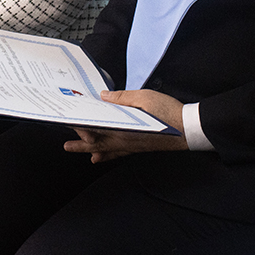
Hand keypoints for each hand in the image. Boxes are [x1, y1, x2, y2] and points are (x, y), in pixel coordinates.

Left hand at [63, 89, 187, 162]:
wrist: (188, 128)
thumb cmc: (168, 113)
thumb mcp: (144, 97)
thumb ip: (122, 98)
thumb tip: (104, 97)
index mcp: (124, 129)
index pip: (97, 129)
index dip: (83, 127)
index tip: (71, 123)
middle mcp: (125, 141)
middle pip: (98, 143)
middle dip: (81, 143)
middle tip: (66, 145)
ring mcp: (132, 146)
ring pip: (106, 150)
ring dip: (89, 150)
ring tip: (76, 150)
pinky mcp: (138, 147)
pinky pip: (118, 154)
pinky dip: (107, 155)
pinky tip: (100, 158)